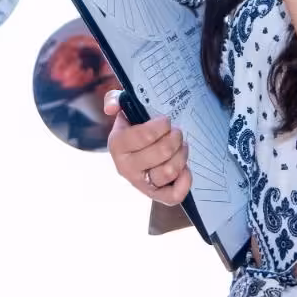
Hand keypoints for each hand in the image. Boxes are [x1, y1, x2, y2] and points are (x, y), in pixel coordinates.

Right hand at [103, 91, 189, 205]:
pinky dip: (184, 180)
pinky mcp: (156, 196)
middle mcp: (125, 167)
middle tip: (177, 132)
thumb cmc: (136, 127)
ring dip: (182, 154)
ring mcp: (141, 184)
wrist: (142, 150)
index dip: (161, 125)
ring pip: (170, 171)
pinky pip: (174, 195)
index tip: (165, 120)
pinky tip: (185, 168)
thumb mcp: (124, 110)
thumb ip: (114, 100)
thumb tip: (110, 107)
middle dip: (175, 137)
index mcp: (117, 144)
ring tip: (181, 146)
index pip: (145, 135)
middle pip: (162, 152)